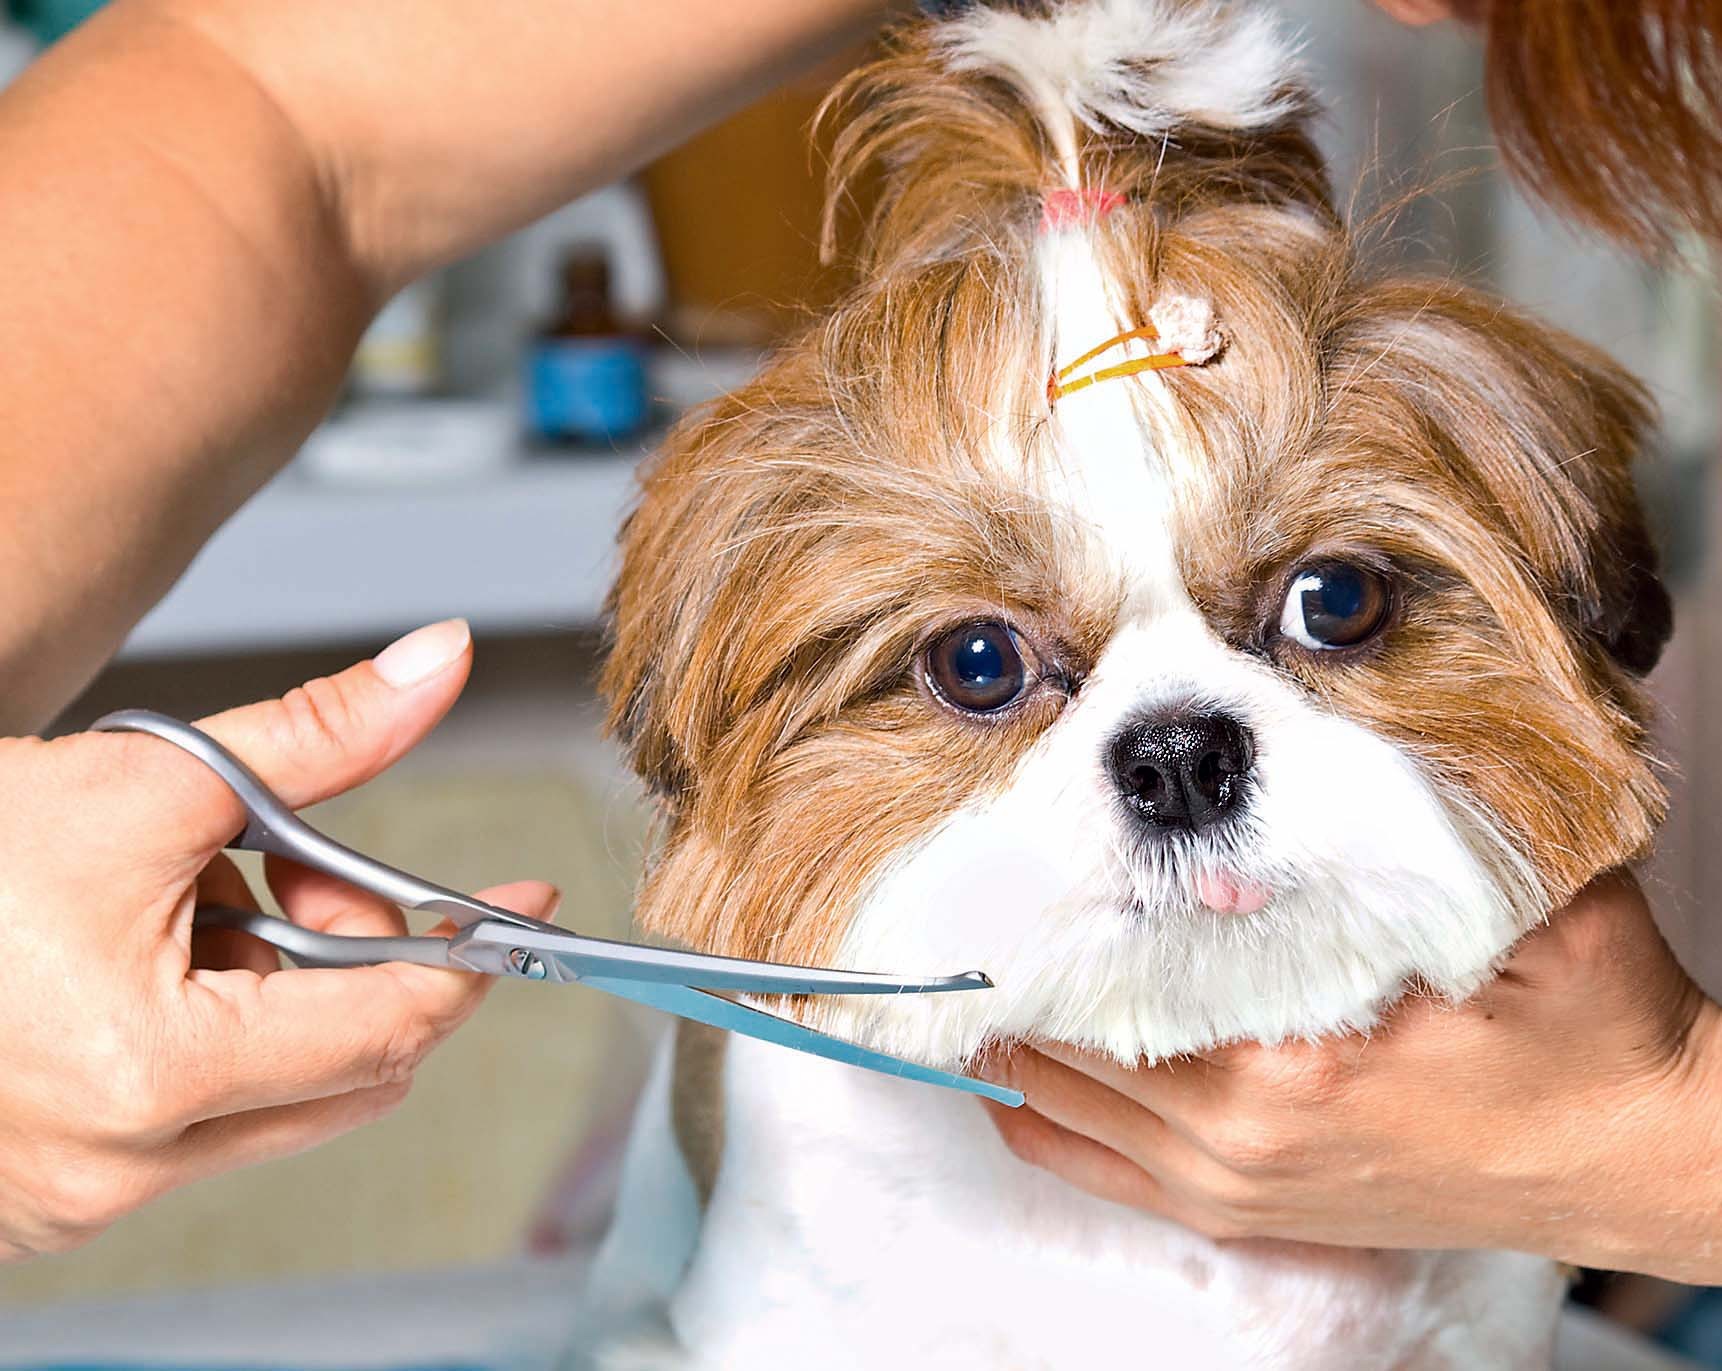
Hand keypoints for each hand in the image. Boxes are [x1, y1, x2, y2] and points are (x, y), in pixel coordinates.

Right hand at [0, 619, 557, 1260]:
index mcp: (153, 1072)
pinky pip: (202, 1123)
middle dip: (353, 956)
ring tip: (189, 905)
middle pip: (347, 1067)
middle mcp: (119, 1165)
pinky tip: (142, 968)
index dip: (470, 955)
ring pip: (280, 1096)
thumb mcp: (146, 777)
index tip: (520, 906)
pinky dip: (214, 1039)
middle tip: (294, 865)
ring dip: (281, 995)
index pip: (390, 1026)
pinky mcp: (50, 1202)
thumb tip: (439, 664)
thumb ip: (320, 734)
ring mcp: (80, 1197)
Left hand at [986, 872, 1721, 1281]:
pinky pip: (1098, 1169)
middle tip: (969, 891)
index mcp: (1292, 1065)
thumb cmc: (1586, 1031)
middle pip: (1068, 1040)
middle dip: (1021, 965)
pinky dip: (1043, 1114)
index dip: (1046, 916)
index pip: (1112, 980)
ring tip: (973, 961)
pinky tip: (1006, 1070)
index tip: (999, 858)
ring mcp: (1237, 1187)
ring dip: (1019, 1032)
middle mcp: (1240, 1139)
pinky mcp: (1250, 1212)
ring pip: (1064, 1106)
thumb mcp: (1515, 908)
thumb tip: (1271, 788)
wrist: (1640, 1154)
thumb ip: (1397, 842)